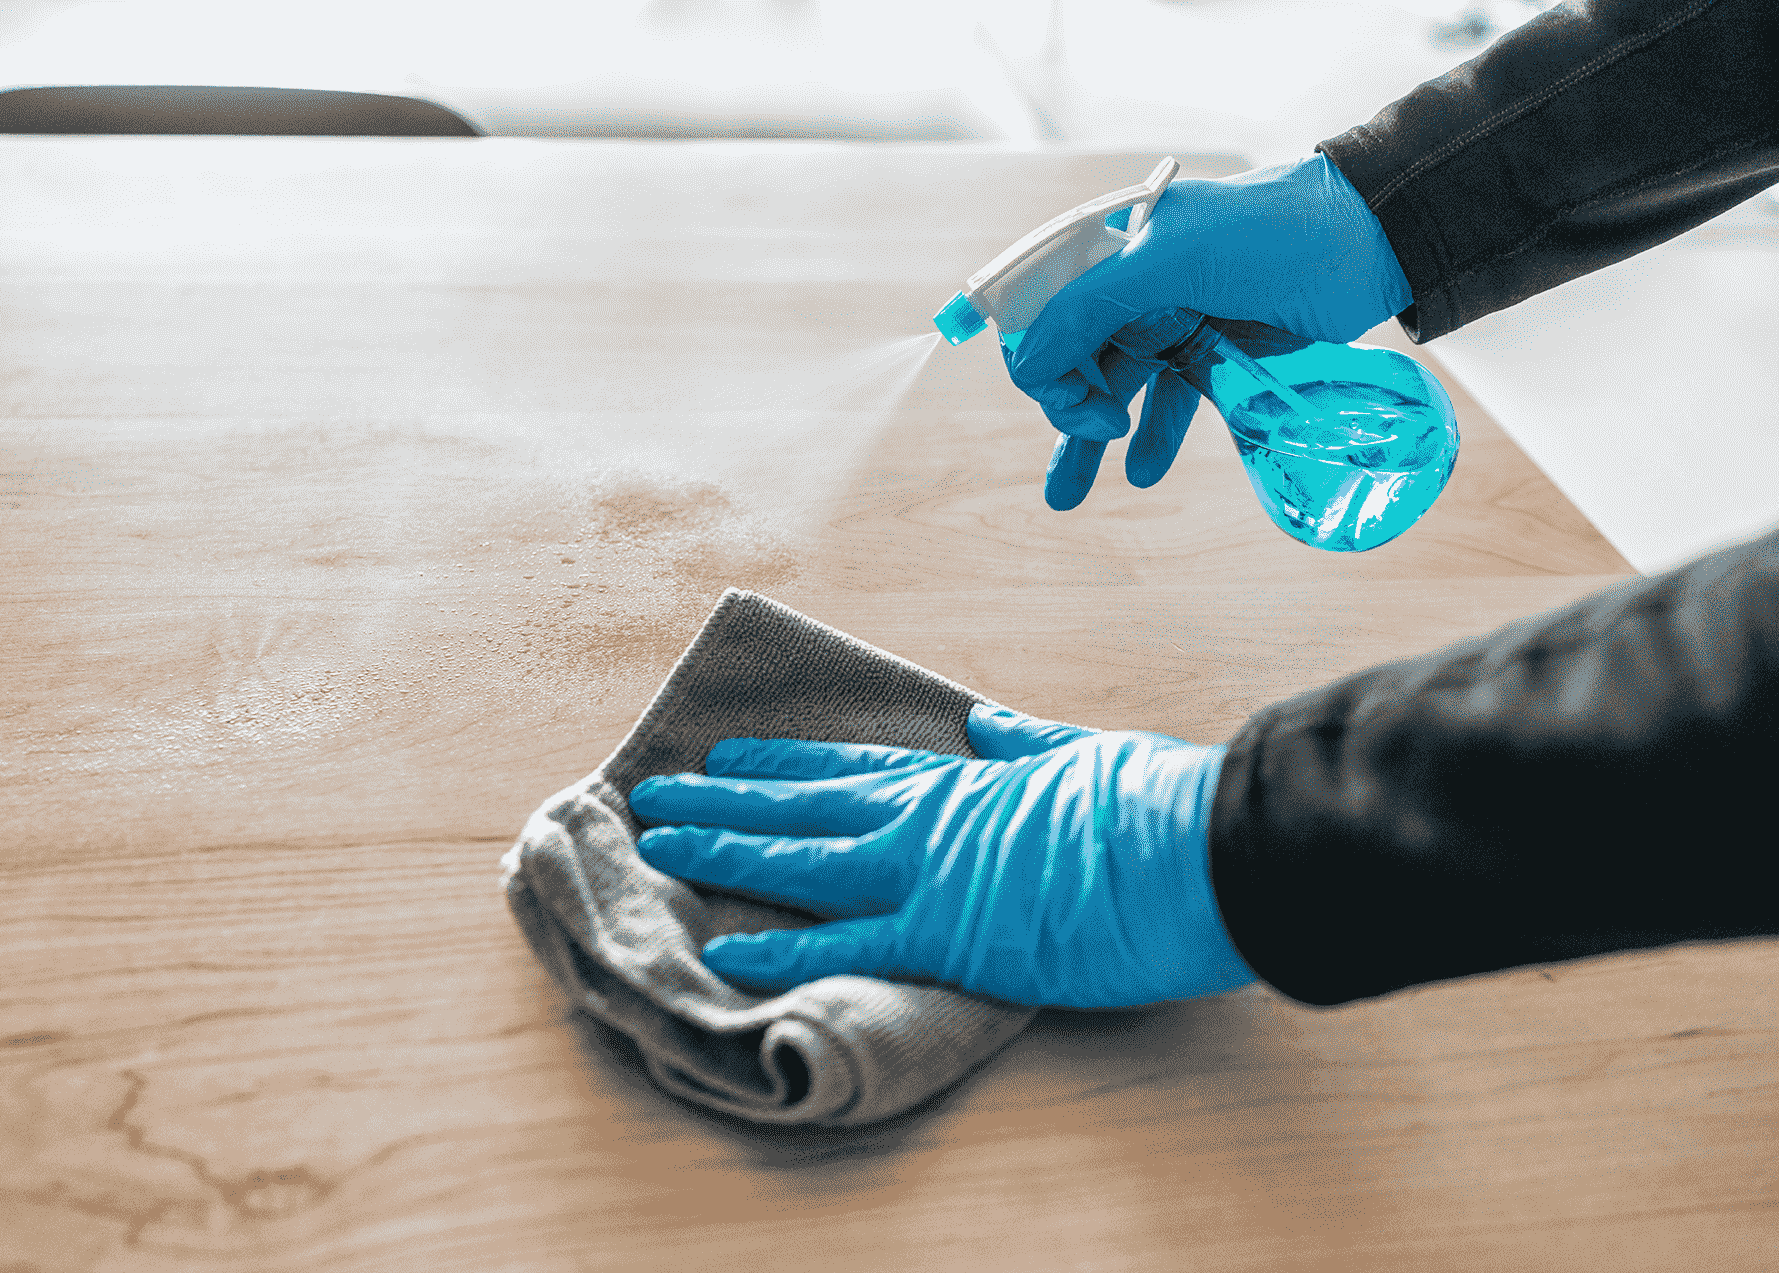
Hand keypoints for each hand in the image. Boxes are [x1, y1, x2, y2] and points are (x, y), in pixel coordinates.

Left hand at [628, 704, 1256, 1009]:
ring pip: (799, 863)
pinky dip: (781, 951)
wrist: (1200, 846)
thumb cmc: (1155, 802)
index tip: (728, 756)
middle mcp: (925, 820)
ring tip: (658, 846)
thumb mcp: (1082, 754)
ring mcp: (928, 876)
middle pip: (800, 808)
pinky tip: (724, 951)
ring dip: (723, 853)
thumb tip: (986, 722)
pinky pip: (845, 945)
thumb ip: (1024, 744)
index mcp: (960, 781)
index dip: (780, 764)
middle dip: (722, 801)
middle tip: (654, 795)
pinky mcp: (947, 938)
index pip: (848, 768)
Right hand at [1007, 152, 1412, 509]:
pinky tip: (1143, 471)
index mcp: (1112, 247)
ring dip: (1086, 439)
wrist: (1372, 242)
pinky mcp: (1212, 353)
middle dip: (1062, 405)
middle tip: (1094, 432)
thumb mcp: (1173, 261)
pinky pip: (1166, 401)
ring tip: (1068, 497)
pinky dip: (1150, 438)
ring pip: (1110, 386)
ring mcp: (1171, 320)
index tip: (1077, 398)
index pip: (1042, 309)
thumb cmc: (1274, 235)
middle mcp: (1133, 283)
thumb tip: (1026, 365)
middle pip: (1069, 355)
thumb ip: (1093, 305)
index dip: (1039, 358)